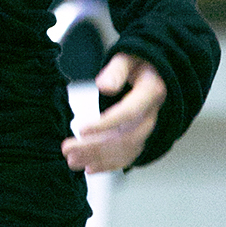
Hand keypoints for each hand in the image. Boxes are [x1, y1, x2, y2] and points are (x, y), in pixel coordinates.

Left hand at [61, 53, 165, 173]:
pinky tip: (90, 169)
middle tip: (69, 150)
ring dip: (98, 159)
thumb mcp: (128, 58)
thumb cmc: (140, 62)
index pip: (129, 112)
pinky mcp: (141, 136)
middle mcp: (152, 115)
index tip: (81, 129)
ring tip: (73, 161)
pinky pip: (128, 155)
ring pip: (126, 151)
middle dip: (95, 147)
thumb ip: (116, 71)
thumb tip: (103, 85)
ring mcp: (148, 128)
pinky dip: (110, 164)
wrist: (157, 71)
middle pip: (126, 137)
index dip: (106, 124)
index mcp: (151, 93)